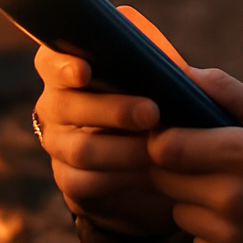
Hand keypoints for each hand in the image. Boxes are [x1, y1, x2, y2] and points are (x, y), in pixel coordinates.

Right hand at [31, 6, 181, 236]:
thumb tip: (190, 78)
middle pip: (67, 105)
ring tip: (156, 150)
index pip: (51, 60)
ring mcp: (57, 143)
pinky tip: (147, 177)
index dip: (63, 65)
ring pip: (79, 149)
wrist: (161, 157)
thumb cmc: (160, 100)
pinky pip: (82, 182)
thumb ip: (181, 72)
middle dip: (112, 110)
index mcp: (70, 67)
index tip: (84, 71)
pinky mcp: (68, 179)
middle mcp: (54, 103)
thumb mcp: (172, 79)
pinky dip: (118, 180)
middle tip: (151, 112)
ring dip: (122, 150)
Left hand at [147, 70, 242, 242]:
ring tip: (234, 197)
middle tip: (209, 166)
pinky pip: (196, 242)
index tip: (174, 135)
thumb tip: (182, 71)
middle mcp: (234, 197)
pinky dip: (210, 233)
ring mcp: (231, 236)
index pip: (167, 146)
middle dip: (178, 170)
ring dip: (194, 203)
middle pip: (165, 179)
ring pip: (178, 212)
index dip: (163, 138)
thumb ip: (229, 92)